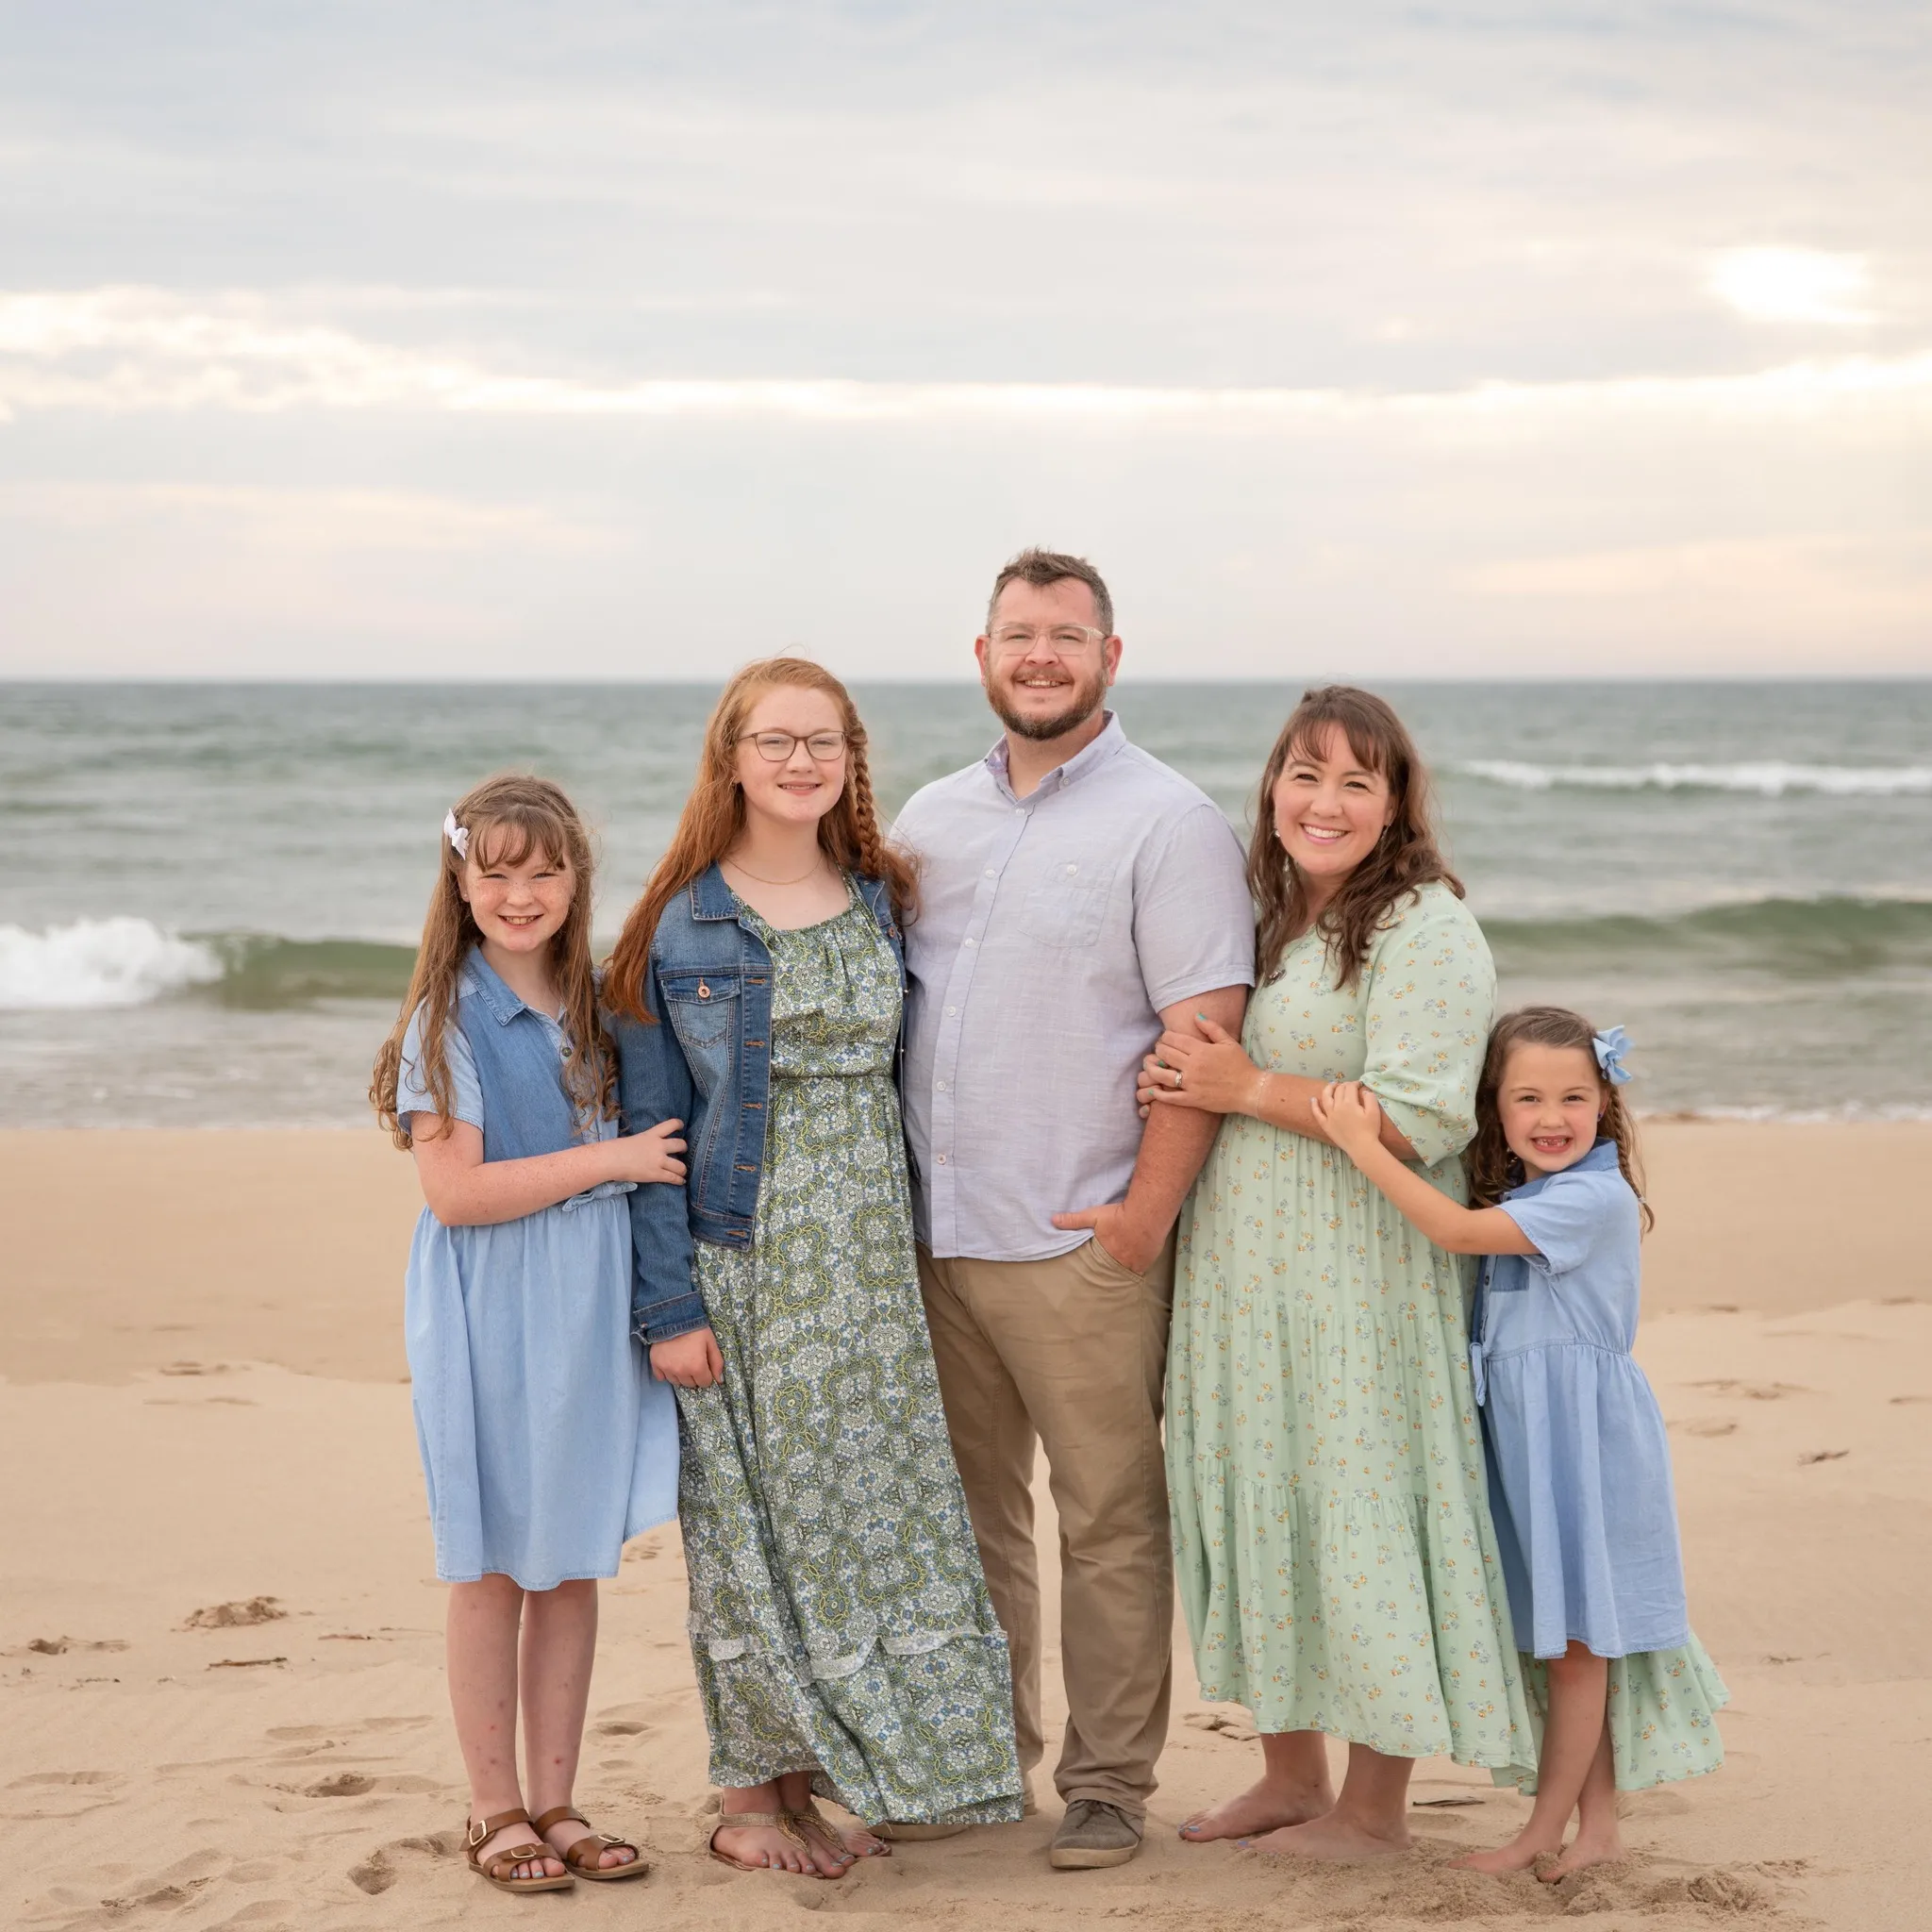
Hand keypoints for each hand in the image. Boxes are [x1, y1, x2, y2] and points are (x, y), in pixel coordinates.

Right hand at [608, 1119, 686, 1185]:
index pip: (671, 1124)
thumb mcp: (634, 1139)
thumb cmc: (616, 1149)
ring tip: (682, 1171)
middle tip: (682, 1151)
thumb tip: (647, 1147)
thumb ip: (645, 1141)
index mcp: (652, 1134)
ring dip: (683, 1169)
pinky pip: (673, 1178)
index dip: (679, 1124)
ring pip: (681, 1165)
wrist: (610, 1159)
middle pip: (680, 1144)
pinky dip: (679, 1180)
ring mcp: (658, 1160)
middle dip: (684, 1148)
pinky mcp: (656, 1174)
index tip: (681, 1126)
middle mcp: (658, 1146)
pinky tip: (681, 1181)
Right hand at [650, 1325, 722, 1387]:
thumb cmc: (695, 1329)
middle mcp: (681, 1372)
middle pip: (690, 1384)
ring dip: (681, 1375)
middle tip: (693, 1361)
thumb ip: (717, 1362)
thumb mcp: (711, 1342)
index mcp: (697, 1367)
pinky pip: (661, 1377)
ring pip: (676, 1382)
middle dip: (694, 1376)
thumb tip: (719, 1381)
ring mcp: (667, 1369)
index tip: (704, 1365)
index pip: (704, 1383)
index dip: (707, 1374)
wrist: (673, 1316)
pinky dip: (666, 1373)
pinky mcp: (656, 1364)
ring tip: (682, 1361)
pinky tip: (670, 1363)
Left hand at [1050, 1201, 1162, 1275]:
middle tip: (1111, 1264)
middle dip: (1113, 1268)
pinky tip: (1139, 1255)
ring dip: (1128, 1265)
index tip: (1097, 1267)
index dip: (1098, 1268)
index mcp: (1106, 1257)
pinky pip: (1144, 1265)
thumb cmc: (1119, 1216)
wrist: (1147, 1213)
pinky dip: (1141, 1262)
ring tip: (1125, 1259)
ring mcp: (1138, 1263)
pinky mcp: (1151, 1258)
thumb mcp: (1094, 1216)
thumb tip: (1054, 1221)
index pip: (1099, 1268)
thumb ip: (1074, 1220)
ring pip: (1131, 1269)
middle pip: (1115, 1271)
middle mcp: (1123, 1264)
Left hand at [1133, 1015, 1260, 1119]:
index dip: (1165, 1037)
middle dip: (1158, 1049)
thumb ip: (1211, 1027)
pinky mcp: (1192, 1099)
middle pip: (1165, 1054)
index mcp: (1201, 1050)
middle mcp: (1193, 1066)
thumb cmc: (1240, 1065)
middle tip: (1157, 1050)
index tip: (1164, 1038)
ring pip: (1162, 1074)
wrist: (1250, 1090)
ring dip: (1151, 1068)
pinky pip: (1170, 1097)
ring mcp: (1191, 1083)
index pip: (1174, 1039)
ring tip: (1148, 1065)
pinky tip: (1152, 1089)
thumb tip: (1196, 1015)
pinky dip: (1158, 1094)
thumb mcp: (1228, 1042)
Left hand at [1309, 1080, 1381, 1156]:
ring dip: (1328, 1089)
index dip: (1355, 1083)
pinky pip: (1317, 1114)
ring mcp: (1330, 1116)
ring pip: (1326, 1098)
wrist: (1362, 1147)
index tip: (1359, 1085)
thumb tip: (1364, 1091)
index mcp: (1350, 1103)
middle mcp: (1337, 1107)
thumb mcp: (1374, 1112)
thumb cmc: (1370, 1130)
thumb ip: (1370, 1098)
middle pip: (1339, 1090)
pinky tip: (1313, 1099)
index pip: (1350, 1087)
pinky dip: (1314, 1105)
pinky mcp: (1326, 1125)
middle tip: (1349, 1086)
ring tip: (1332, 1084)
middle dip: (1344, 1085)